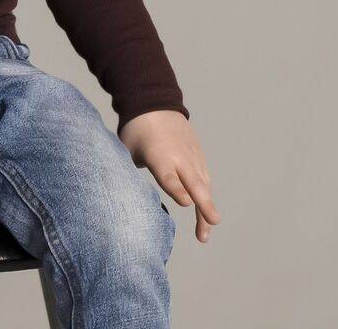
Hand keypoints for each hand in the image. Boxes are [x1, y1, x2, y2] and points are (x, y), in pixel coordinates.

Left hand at [120, 109, 220, 242]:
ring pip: (203, 185)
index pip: (168, 174)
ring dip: (206, 208)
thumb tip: (124, 195)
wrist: (155, 103)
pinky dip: (205, 197)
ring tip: (204, 234)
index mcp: (158, 154)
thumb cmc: (136, 130)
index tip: (186, 203)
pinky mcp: (198, 157)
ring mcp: (192, 156)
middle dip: (204, 204)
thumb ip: (129, 171)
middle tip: (212, 223)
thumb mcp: (126, 148)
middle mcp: (179, 156)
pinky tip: (205, 216)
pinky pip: (204, 180)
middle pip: (194, 182)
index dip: (176, 188)